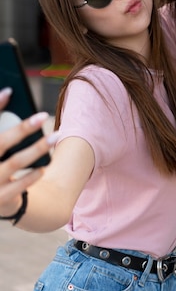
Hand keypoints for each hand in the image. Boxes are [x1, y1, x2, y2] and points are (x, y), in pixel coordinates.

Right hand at [0, 88, 56, 215]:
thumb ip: (2, 129)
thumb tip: (13, 100)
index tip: (11, 90)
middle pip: (1, 142)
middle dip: (22, 128)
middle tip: (43, 115)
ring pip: (15, 162)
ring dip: (37, 148)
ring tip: (55, 136)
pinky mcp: (0, 200)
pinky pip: (19, 186)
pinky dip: (32, 175)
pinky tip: (44, 167)